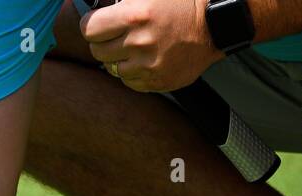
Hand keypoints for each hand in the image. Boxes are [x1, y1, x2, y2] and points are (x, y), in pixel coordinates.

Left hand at [81, 0, 221, 92]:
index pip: (89, 29)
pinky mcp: (156, 82)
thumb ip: (121, 1)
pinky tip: (146, 58)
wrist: (213, 25)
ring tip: (136, 45)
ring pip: (111, 68)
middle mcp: (139, 43)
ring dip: (119, 57)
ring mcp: (147, 66)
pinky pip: (129, 81)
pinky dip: (133, 72)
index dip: (93, 24)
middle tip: (118, 34)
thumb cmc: (180, 3)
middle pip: (97, 51)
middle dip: (104, 41)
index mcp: (134, 16)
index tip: (100, 23)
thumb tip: (96, 5)